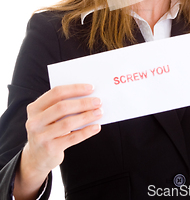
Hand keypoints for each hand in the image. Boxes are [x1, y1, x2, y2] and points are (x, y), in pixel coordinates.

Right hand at [14, 84, 101, 198]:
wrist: (37, 157)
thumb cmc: (48, 130)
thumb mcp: (48, 116)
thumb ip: (62, 105)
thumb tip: (89, 96)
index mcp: (35, 108)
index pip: (56, 93)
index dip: (75, 89)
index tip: (91, 88)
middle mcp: (35, 122)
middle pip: (62, 107)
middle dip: (83, 103)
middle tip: (98, 101)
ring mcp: (41, 136)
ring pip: (68, 123)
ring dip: (86, 116)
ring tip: (99, 112)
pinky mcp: (50, 149)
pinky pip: (72, 138)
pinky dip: (86, 132)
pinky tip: (96, 127)